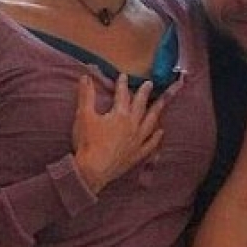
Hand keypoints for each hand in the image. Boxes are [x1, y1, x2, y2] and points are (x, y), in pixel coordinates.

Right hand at [73, 73, 164, 193]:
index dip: (122, 84)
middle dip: (144, 93)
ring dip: (156, 110)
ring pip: (150, 122)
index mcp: (120, 115)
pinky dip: (156, 137)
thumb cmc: (88, 142)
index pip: (122, 95)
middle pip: (141, 106)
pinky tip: (160, 132)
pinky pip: (150, 144)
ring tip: (162, 102)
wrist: (92, 171)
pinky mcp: (137, 155)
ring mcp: (137, 141)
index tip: (124, 76)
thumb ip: (86, 95)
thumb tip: (86, 77)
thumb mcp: (84, 116)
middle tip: (150, 84)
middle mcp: (133, 126)